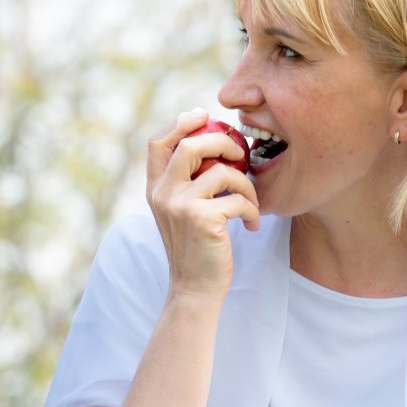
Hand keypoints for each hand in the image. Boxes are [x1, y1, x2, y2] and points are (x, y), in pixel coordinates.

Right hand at [146, 108, 259, 298]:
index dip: (181, 124)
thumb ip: (185, 183)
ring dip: (247, 186)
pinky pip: (238, 200)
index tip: (204, 116)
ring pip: (223, 173)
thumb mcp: (180, 212)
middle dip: (223, 143)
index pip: (158, 142)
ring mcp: (180, 205)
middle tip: (241, 154)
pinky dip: (252, 211)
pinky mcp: (202, 219)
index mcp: (154, 189)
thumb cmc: (195, 249)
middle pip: (191, 145)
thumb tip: (210, 145)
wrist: (194, 289)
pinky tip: (252, 225)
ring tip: (251, 203)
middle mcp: (162, 194)